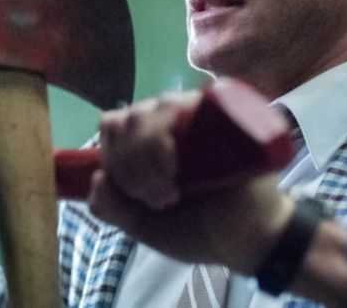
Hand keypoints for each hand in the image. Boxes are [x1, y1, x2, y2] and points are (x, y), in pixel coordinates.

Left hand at [88, 89, 293, 274]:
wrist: (250, 240)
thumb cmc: (198, 229)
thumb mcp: (143, 225)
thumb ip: (113, 209)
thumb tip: (97, 177)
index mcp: (145, 144)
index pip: (112, 128)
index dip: (114, 161)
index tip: (137, 199)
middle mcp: (166, 124)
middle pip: (124, 120)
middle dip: (130, 166)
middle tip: (158, 199)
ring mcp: (193, 115)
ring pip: (144, 113)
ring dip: (145, 156)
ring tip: (171, 191)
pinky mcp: (219, 115)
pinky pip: (178, 105)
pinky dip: (162, 134)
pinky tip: (176, 166)